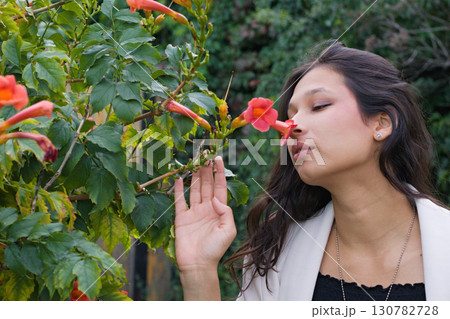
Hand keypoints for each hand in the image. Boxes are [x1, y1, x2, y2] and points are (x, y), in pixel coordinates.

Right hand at [174, 156, 236, 272]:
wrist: (197, 265)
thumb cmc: (215, 250)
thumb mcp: (228, 230)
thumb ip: (225, 212)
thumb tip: (216, 199)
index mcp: (219, 210)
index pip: (220, 186)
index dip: (219, 172)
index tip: (217, 158)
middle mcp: (206, 208)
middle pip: (207, 184)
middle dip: (205, 169)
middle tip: (203, 154)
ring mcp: (193, 212)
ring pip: (194, 189)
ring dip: (194, 176)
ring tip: (193, 161)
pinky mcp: (181, 218)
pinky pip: (180, 200)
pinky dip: (179, 189)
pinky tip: (178, 178)